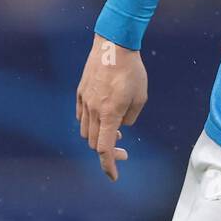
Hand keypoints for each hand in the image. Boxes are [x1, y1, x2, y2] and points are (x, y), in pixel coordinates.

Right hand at [76, 36, 147, 179]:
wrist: (114, 44)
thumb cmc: (132, 71)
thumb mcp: (140, 98)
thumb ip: (130, 118)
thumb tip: (119, 126)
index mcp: (109, 114)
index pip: (104, 149)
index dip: (108, 166)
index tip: (113, 176)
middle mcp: (93, 110)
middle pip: (93, 143)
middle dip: (107, 152)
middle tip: (123, 150)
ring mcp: (84, 101)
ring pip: (85, 131)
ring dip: (97, 137)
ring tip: (114, 131)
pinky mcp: (81, 92)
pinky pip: (81, 116)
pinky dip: (89, 124)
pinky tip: (101, 119)